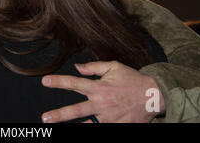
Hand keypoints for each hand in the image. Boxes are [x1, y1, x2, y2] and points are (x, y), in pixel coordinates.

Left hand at [41, 61, 164, 122]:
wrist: (154, 96)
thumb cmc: (132, 79)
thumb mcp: (114, 67)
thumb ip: (93, 67)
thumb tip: (77, 68)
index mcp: (99, 87)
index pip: (75, 83)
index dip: (59, 82)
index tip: (45, 81)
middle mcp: (101, 104)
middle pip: (76, 110)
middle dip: (60, 114)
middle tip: (45, 118)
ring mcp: (109, 118)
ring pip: (87, 125)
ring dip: (73, 128)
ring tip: (57, 132)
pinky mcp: (116, 126)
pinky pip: (102, 130)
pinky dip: (93, 129)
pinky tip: (84, 129)